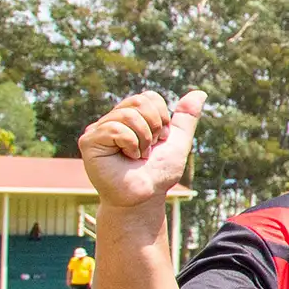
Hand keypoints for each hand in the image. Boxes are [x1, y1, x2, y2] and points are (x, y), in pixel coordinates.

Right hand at [80, 91, 205, 208]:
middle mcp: (111, 120)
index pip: (148, 97)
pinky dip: (131, 144)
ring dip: (144, 139)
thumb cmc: (158, 172)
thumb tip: (200, 92)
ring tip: (139, 156)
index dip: (162, 117)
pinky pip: (115, 129)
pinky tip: (128, 158)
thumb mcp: (178, 141)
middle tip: (150, 148)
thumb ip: (186, 117)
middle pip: (139, 101)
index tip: (160, 140)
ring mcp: (97, 130)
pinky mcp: (89, 142)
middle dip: (154, 126)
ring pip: (128, 115)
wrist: (145, 195)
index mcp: (129, 117)